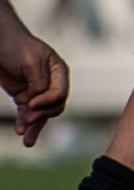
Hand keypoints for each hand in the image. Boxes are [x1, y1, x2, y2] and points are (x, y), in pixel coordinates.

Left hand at [0, 21, 68, 148]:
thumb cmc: (17, 47)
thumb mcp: (30, 62)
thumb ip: (38, 82)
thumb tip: (38, 101)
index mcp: (58, 71)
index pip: (60, 93)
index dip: (47, 101)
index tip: (31, 103)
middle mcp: (51, 83)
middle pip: (54, 106)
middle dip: (41, 115)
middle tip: (27, 121)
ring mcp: (38, 91)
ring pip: (41, 113)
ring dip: (34, 126)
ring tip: (27, 141)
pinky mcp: (24, 96)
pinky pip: (27, 113)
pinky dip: (25, 123)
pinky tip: (21, 132)